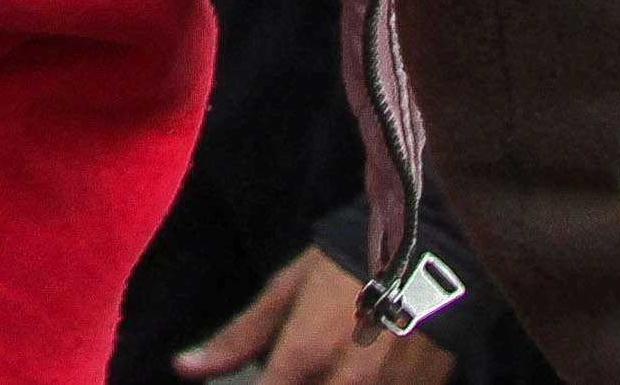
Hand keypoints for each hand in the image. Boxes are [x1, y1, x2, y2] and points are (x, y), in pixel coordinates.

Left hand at [177, 245, 455, 384]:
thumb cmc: (349, 262)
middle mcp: (345, 384)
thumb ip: (239, 337)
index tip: (262, 381)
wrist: (434, 249)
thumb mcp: (288, 288)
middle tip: (297, 368)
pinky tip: (353, 374)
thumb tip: (184, 369)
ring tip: (324, 366)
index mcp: (304, 356)